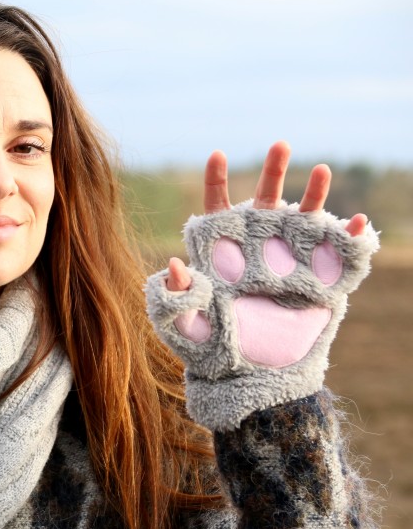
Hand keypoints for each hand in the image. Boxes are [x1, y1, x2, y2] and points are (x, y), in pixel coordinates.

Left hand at [145, 141, 378, 429]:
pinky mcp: (322, 280)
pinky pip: (339, 253)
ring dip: (314, 192)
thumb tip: (173, 264)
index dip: (216, 180)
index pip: (216, 208)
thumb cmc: (214, 355)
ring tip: (319, 170)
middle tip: (279, 144)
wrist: (257, 383)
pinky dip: (350, 237)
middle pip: (265, 201)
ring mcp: (293, 262)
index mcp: (223, 253)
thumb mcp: (186, 328)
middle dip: (272, 171)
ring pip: (305, 217)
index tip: (217, 154)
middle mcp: (259, 249)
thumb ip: (176, 297)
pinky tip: (355, 223)